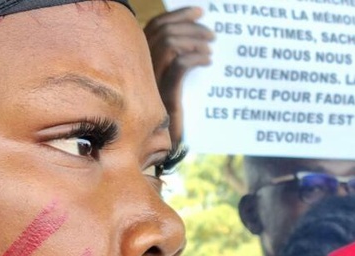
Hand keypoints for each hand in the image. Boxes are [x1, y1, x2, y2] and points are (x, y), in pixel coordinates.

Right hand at [143, 7, 213, 146]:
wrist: (167, 143)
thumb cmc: (172, 109)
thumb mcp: (171, 79)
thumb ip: (175, 58)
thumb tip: (197, 34)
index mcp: (142, 58)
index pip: (157, 24)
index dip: (179, 15)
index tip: (200, 11)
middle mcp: (142, 65)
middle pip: (166, 31)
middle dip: (192, 27)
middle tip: (211, 34)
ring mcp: (151, 79)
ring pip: (171, 43)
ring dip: (195, 41)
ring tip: (211, 48)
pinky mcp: (165, 93)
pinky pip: (180, 65)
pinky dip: (196, 58)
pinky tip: (208, 61)